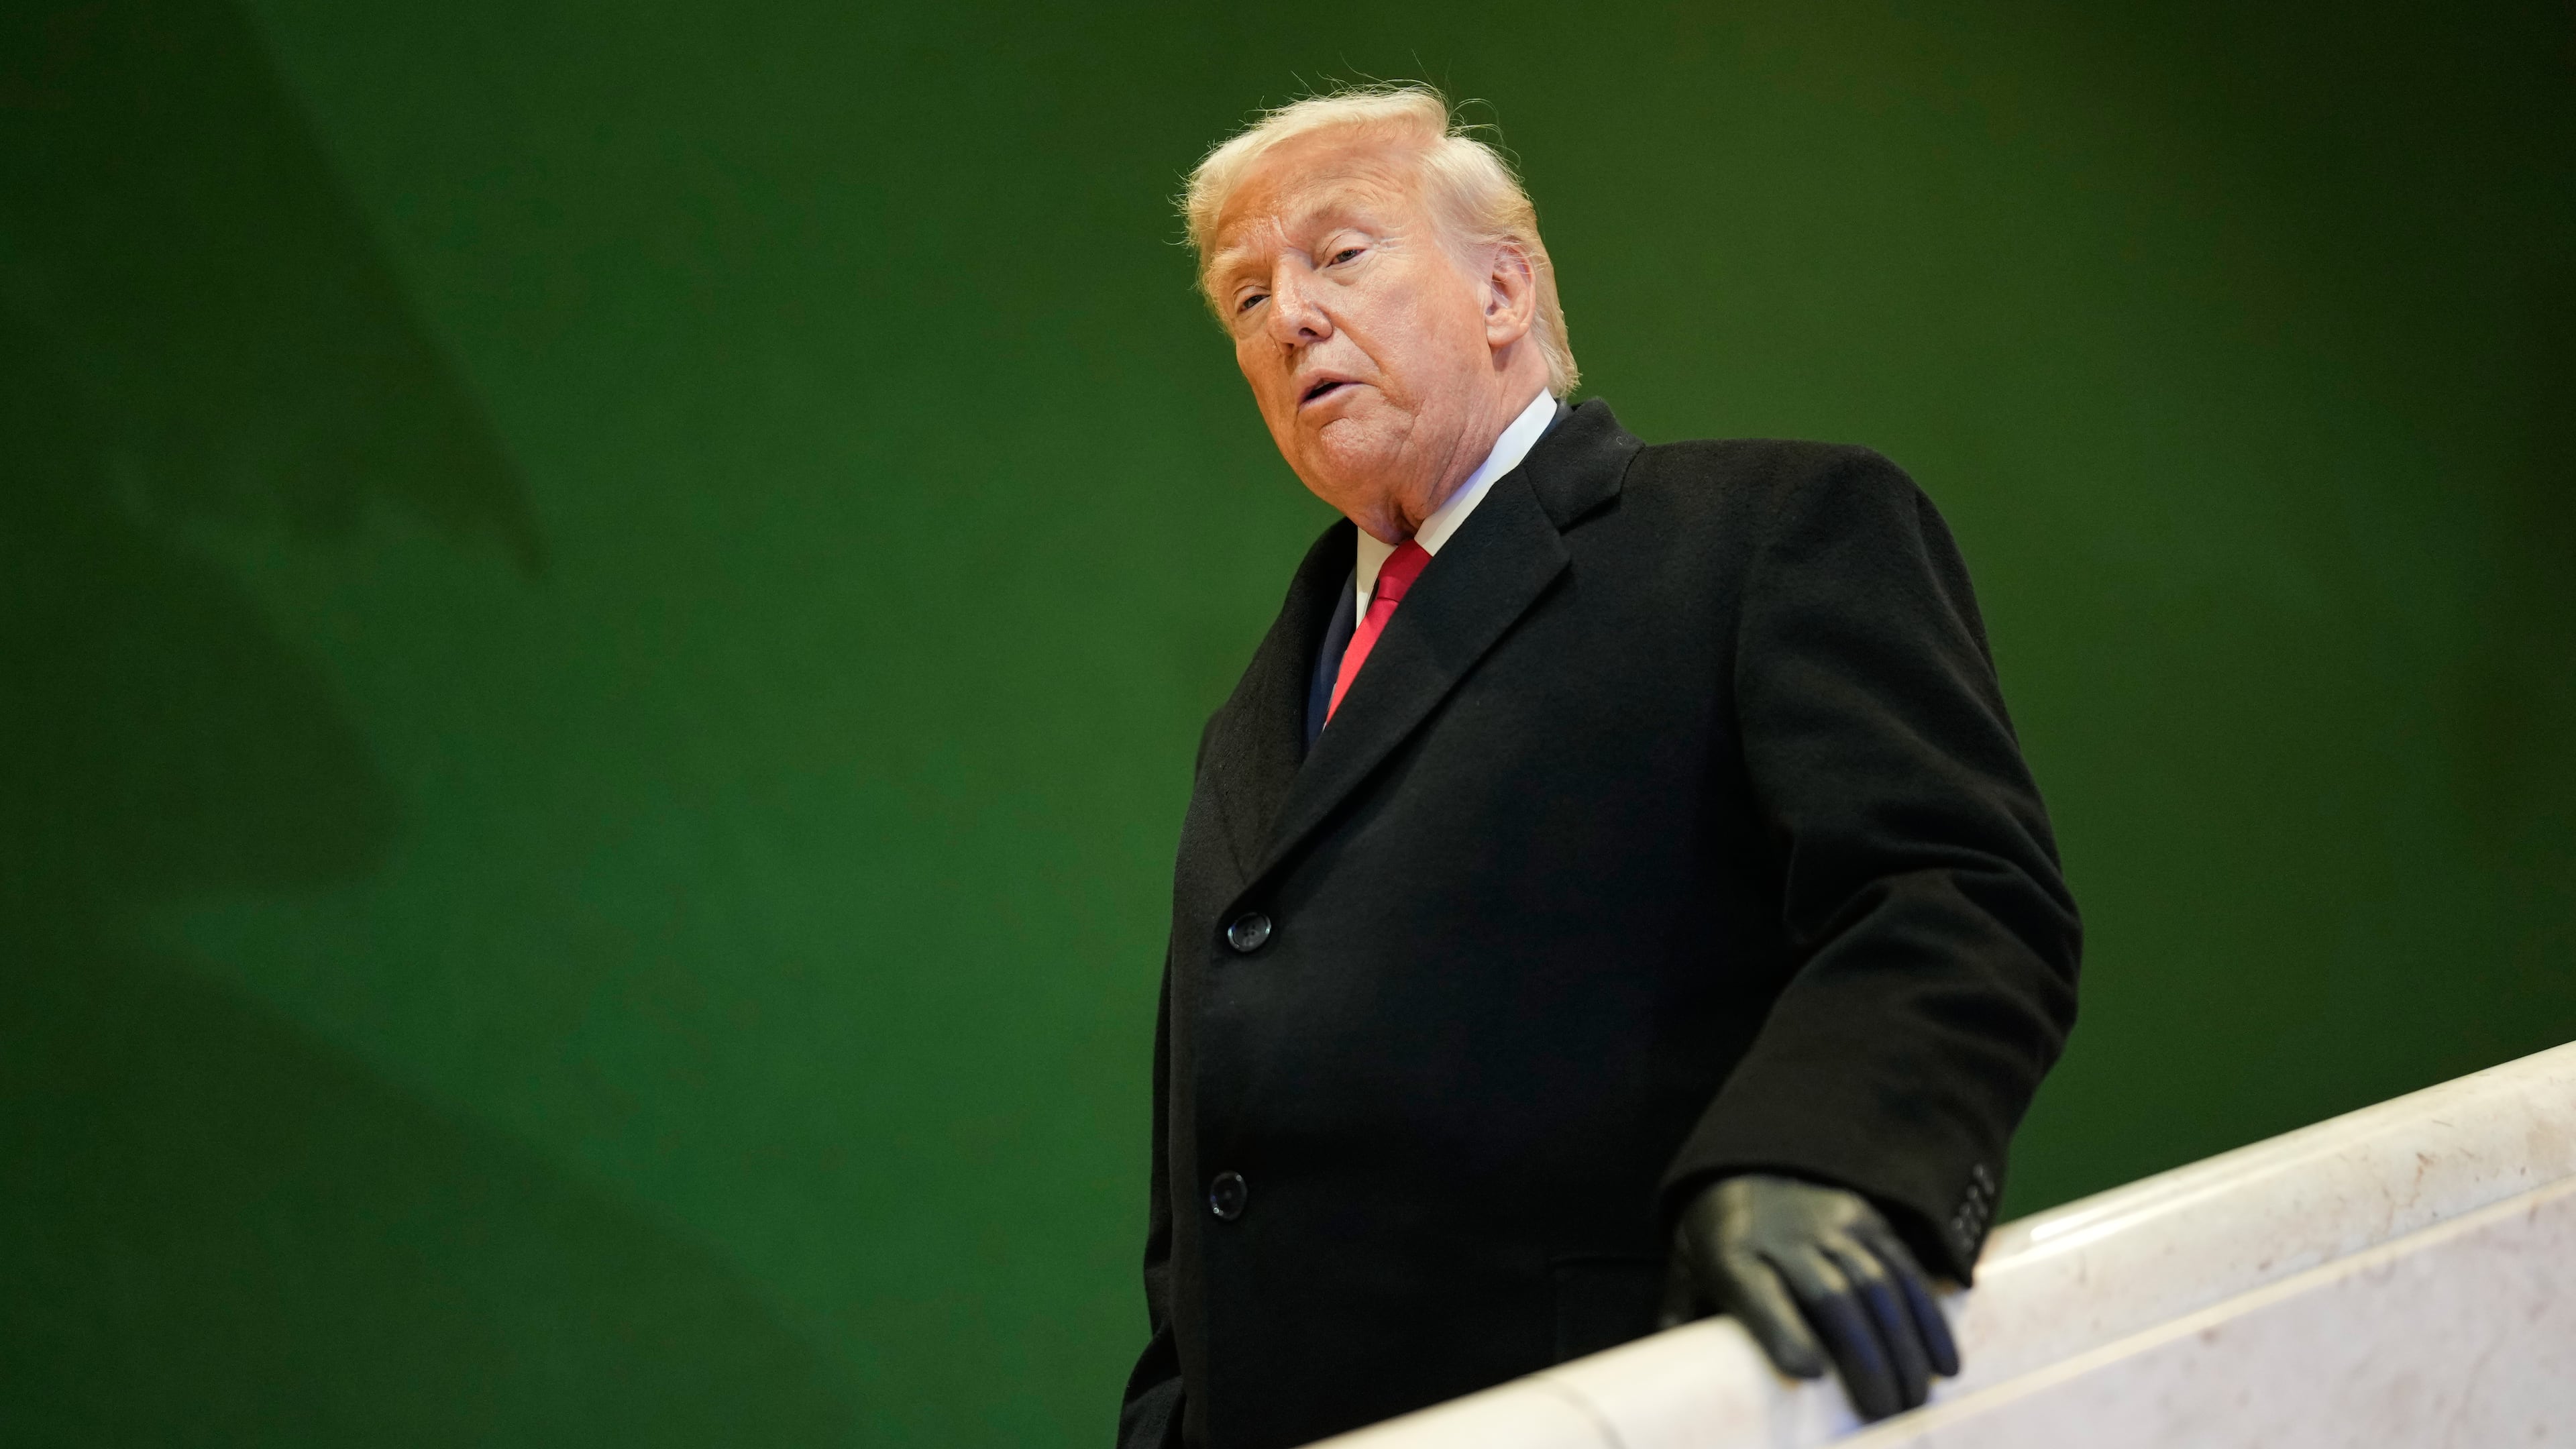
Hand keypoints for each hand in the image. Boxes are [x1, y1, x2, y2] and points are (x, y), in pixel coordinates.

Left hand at [1659, 1172, 1958, 1420]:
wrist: (1745, 1169)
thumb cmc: (1716, 1243)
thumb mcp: (1686, 1271)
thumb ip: (1681, 1315)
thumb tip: (1664, 1356)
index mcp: (1731, 1251)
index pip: (1757, 1290)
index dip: (1783, 1329)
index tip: (1809, 1373)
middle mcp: (1785, 1233)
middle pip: (1831, 1294)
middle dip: (1863, 1356)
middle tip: (1885, 1410)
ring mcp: (1833, 1221)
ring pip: (1877, 1282)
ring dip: (1904, 1345)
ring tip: (1915, 1399)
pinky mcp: (1869, 1218)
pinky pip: (1906, 1268)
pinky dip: (1930, 1317)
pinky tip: (1945, 1362)